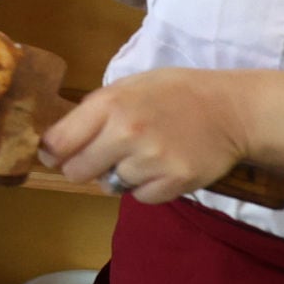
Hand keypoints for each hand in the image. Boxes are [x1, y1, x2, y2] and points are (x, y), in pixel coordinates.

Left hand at [43, 70, 254, 203]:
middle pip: (78, 171)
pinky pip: (140, 197)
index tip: (56, 155)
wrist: (232, 110)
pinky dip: (146, 187)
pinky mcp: (173, 183)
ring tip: (145, 154)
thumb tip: (55, 143)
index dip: (52, 152)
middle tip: (105, 156)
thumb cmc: (176, 93)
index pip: (58, 143)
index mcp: (110, 104)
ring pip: (110, 185)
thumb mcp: (130, 86)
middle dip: (85, 166)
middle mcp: (126, 133)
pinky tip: (162, 167)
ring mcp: (151, 160)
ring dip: (120, 175)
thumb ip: (94, 111)